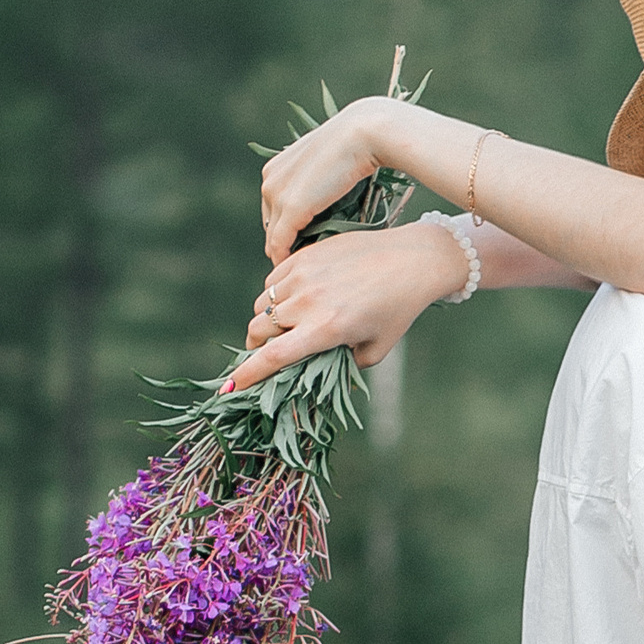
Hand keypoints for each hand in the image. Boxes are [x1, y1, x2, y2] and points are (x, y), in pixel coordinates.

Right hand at [225, 222, 467, 392]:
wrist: (413, 259)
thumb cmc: (398, 309)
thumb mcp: (375, 348)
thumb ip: (342, 364)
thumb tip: (316, 371)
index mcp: (326, 329)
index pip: (273, 356)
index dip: (248, 375)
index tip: (230, 387)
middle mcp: (309, 302)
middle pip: (258, 330)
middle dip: (257, 346)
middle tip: (267, 352)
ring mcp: (304, 275)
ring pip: (262, 305)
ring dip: (265, 320)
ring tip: (285, 325)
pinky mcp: (305, 255)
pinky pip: (272, 280)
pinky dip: (275, 294)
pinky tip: (294, 298)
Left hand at [260, 96, 402, 265]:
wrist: (364, 133)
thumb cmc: (357, 146)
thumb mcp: (328, 164)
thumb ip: (319, 182)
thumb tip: (324, 199)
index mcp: (275, 168)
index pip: (274, 208)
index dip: (287, 228)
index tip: (303, 244)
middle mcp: (270, 180)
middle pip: (271, 225)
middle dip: (284, 243)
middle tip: (303, 262)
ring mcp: (278, 194)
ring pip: (273, 237)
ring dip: (286, 254)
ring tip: (302, 271)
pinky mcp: (291, 208)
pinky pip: (280, 243)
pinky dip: (286, 258)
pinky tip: (299, 268)